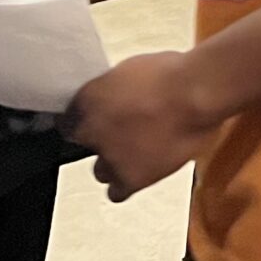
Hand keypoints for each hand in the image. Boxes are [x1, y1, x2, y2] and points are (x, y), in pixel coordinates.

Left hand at [66, 51, 219, 202]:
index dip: (82, 120)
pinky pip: (117, 191)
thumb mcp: (129, 70)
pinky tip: (136, 172)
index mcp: (86, 99)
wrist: (194, 95)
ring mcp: (109, 156)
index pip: (66, 120)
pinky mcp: (129, 178)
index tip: (93, 119)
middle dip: (99, 140)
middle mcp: (90, 130)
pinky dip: (124, 184)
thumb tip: (114, 100)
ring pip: (100, 171)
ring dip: (112, 163)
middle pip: (83, 144)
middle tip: (120, 132)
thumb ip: (112, 91)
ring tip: (134, 153)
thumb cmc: (170, 74)